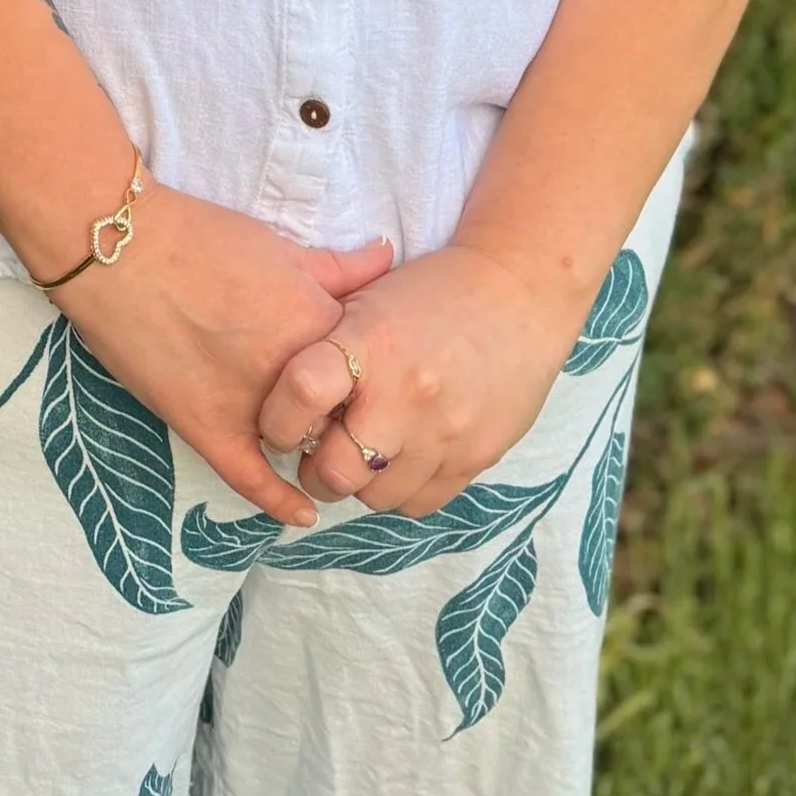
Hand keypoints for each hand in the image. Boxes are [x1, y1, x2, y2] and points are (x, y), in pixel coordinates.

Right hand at [56, 188, 391, 529]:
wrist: (120, 252)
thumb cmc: (200, 238)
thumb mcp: (280, 247)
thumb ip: (338, 266)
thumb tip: (386, 258)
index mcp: (319, 323)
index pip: (372, 365)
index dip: (373, 369)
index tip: (372, 372)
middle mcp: (294, 374)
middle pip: (344, 410)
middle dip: (350, 409)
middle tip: (347, 406)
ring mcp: (251, 406)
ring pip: (305, 444)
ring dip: (317, 444)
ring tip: (326, 444)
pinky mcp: (207, 428)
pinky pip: (251, 479)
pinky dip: (280, 500)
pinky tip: (304, 515)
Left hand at [255, 245, 574, 518]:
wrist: (518, 292)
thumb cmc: (431, 292)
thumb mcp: (369, 297)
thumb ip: (325, 346)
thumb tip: (283, 402)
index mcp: (372, 342)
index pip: (302, 394)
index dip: (278, 418)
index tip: (278, 422)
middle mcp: (407, 393)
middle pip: (333, 470)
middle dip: (313, 468)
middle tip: (317, 449)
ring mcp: (445, 432)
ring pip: (374, 497)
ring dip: (359, 481)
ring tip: (364, 451)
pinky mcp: (475, 457)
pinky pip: (418, 504)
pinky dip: (400, 489)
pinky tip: (401, 458)